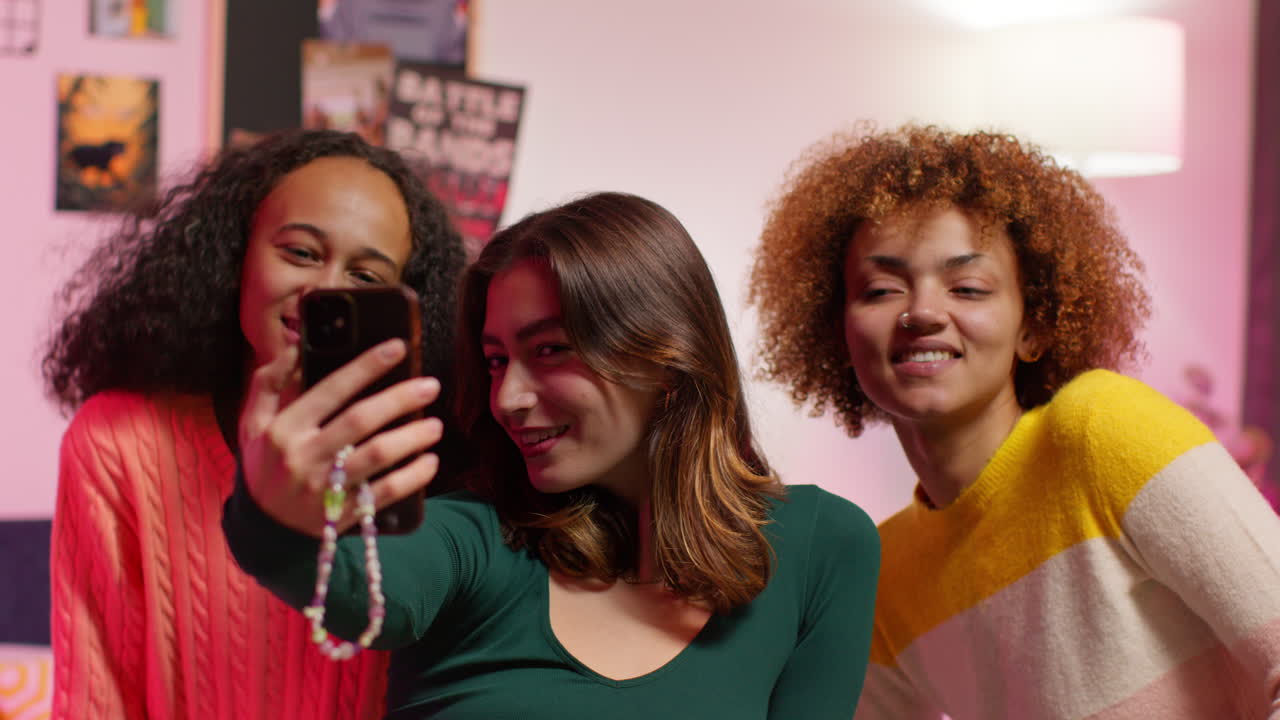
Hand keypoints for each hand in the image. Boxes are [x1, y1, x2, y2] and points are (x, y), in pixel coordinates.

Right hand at [239, 339, 443, 535]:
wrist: (261, 528)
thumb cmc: (264, 464)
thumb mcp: (253, 422)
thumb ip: (271, 381)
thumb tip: (299, 343)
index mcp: (284, 429)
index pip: (330, 390)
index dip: (366, 366)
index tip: (398, 348)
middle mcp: (304, 457)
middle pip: (360, 421)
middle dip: (400, 399)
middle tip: (431, 386)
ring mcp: (324, 488)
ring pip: (377, 456)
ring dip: (412, 438)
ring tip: (436, 426)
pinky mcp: (342, 514)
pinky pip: (385, 493)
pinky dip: (413, 477)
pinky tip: (430, 462)